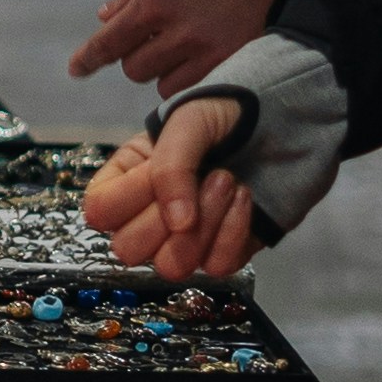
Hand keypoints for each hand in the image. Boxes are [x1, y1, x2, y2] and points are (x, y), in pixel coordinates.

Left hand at [68, 0, 327, 90]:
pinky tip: (200, 57)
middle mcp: (179, 31)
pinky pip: (197, 87)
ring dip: (163, 70)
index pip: (108, 43)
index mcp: (157, 0)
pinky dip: (191, 79)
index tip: (76, 70)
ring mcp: (209, 51)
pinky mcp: (236, 62)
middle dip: (135, 56)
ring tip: (181, 46)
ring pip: (164, 84)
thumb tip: (104, 17)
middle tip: (153, 37)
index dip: (87, 59)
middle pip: (134, 68)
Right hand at [82, 97, 261, 280]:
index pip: (99, 212)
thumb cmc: (223, 115)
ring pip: (172, 266)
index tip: (162, 166)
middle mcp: (148, 215)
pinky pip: (217, 266)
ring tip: (228, 180)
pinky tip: (245, 196)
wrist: (281, 120)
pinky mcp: (222, 252)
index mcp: (125, 179)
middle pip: (128, 250)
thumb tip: (179, 225)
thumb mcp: (187, 123)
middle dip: (168, 216)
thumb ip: (171, 168)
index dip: (131, 196)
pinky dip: (234, 232)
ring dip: (206, 223)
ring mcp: (185, 240)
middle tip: (207, 174)